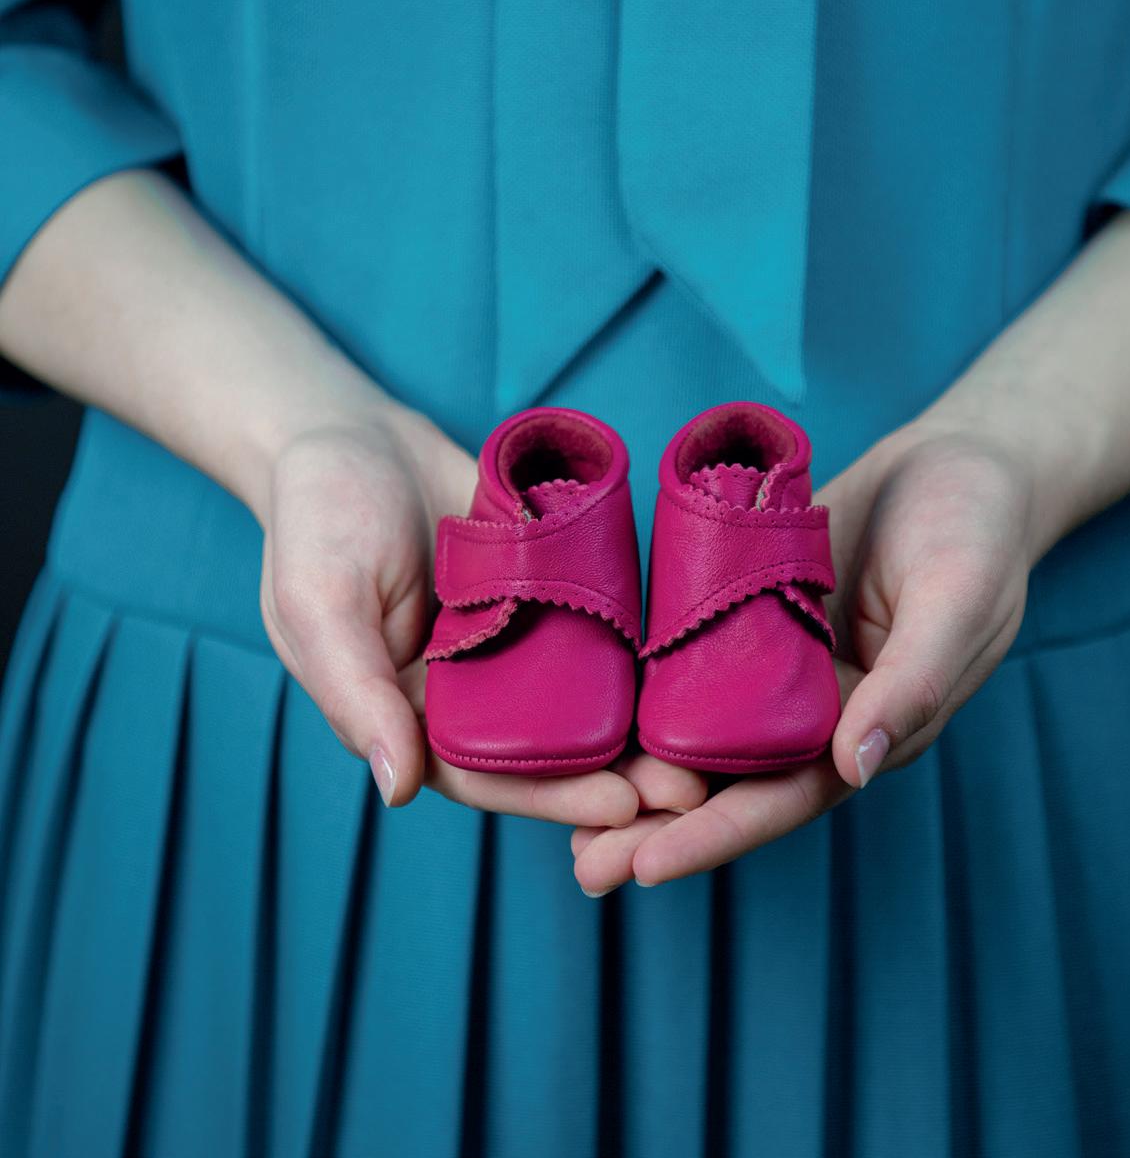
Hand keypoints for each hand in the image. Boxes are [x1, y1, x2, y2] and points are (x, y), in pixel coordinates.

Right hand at [259, 401, 666, 826]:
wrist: (349, 430)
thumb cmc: (315, 518)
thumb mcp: (319, 603)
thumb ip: (356, 694)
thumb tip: (398, 788)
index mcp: (407, 711)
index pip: (484, 773)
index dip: (550, 794)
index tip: (622, 806)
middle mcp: (464, 686)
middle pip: (546, 748)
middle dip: (615, 773)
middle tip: (691, 793)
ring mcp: (507, 635)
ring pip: (579, 696)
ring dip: (637, 726)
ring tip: (707, 745)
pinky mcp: (542, 584)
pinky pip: (591, 624)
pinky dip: (636, 652)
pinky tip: (691, 668)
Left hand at [571, 418, 1037, 892]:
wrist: (962, 461)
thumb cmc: (980, 531)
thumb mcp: (959, 598)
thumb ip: (912, 682)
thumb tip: (854, 769)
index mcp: (870, 724)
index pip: (787, 796)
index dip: (718, 834)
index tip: (647, 866)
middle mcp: (816, 706)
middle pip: (729, 779)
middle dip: (657, 824)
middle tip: (581, 864)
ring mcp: (780, 658)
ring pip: (699, 726)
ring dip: (638, 765)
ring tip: (559, 803)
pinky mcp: (753, 605)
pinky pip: (693, 652)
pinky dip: (644, 683)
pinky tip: (584, 701)